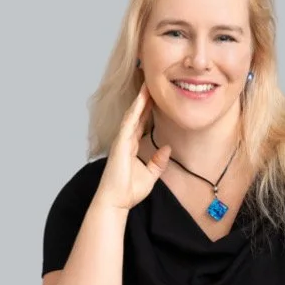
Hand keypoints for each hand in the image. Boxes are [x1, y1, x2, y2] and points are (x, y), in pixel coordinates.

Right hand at [95, 87, 170, 211]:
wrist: (116, 201)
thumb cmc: (129, 190)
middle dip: (143, 99)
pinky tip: (140, 102)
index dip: (147, 109)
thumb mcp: (151, 175)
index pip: (141, 122)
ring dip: (139, 100)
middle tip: (149, 82)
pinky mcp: (120, 143)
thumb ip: (158, 162)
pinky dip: (134, 112)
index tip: (154, 96)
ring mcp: (122, 140)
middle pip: (136, 114)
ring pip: (132, 115)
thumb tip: (168, 148)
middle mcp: (126, 139)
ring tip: (146, 86)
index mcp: (131, 145)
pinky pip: (128, 124)